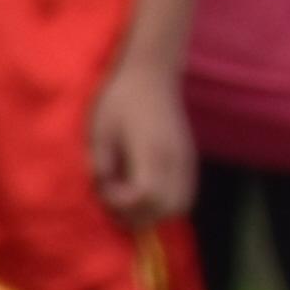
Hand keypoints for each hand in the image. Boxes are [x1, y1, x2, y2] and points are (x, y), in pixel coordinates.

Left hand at [88, 55, 197, 227]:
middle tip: (115, 200)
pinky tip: (146, 190)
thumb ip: (101, 162)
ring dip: (155, 211)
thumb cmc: (120, 99)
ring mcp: (186, 161)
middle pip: (168, 208)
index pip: (147, 195)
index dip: (123, 202)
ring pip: (180, 205)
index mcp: (152, 150)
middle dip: (139, 214)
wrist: (152, 75)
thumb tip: (103, 187)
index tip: (105, 188)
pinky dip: (166, 202)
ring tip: (130, 197)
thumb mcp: (100, 129)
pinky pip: (184, 194)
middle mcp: (175, 159)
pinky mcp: (189, 160)